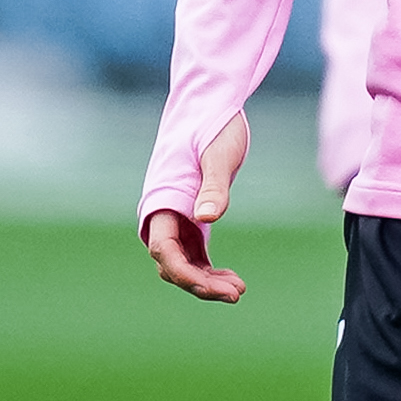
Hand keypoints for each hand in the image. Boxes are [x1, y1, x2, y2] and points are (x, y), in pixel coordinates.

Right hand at [142, 113, 254, 302]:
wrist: (210, 107)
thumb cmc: (213, 127)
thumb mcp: (218, 155)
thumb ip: (212, 186)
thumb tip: (206, 217)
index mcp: (162, 200)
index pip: (163, 249)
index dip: (183, 273)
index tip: (210, 287)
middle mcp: (163, 215)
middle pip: (173, 264)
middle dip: (200, 284)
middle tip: (236, 293)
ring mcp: (177, 219)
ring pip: (184, 264)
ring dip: (206, 281)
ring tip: (238, 290)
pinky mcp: (191, 219)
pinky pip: (195, 256)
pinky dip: (210, 270)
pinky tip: (233, 279)